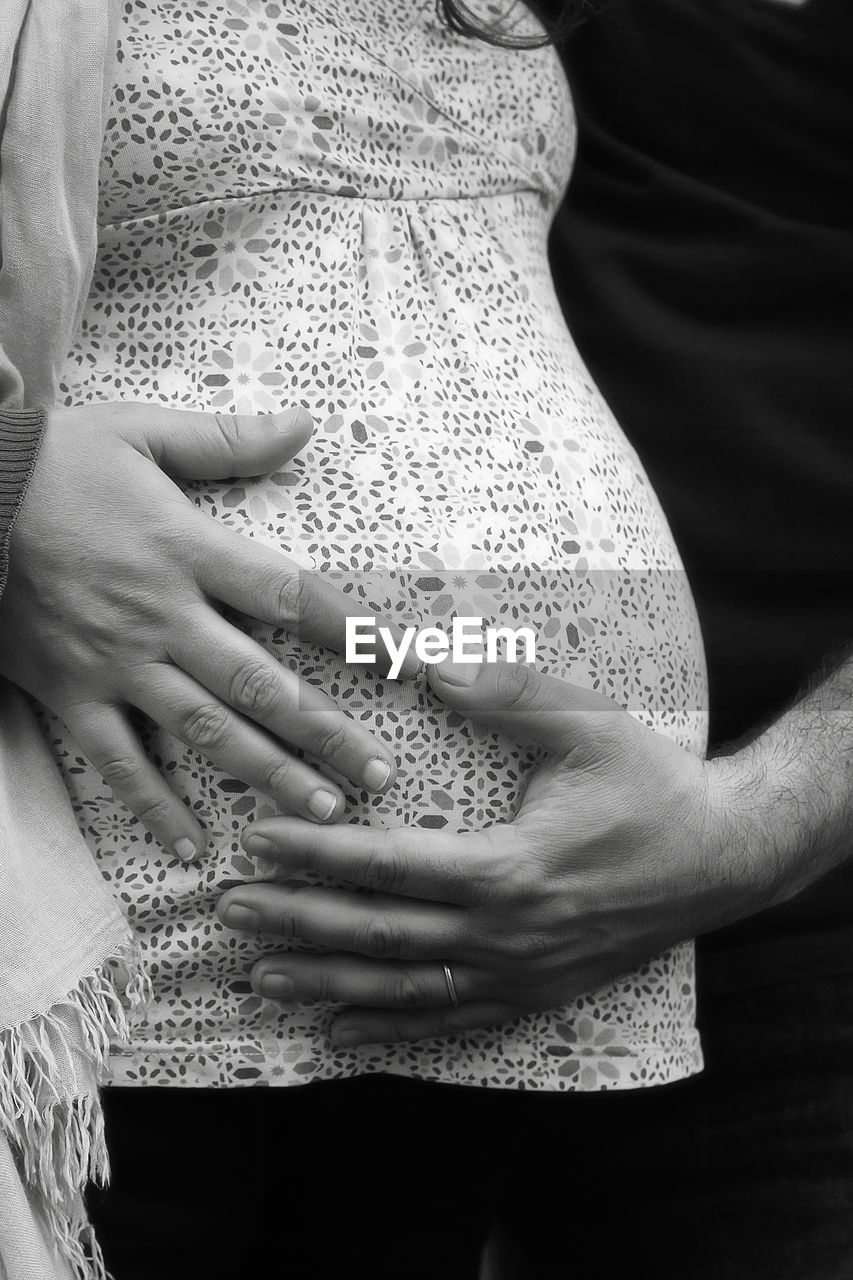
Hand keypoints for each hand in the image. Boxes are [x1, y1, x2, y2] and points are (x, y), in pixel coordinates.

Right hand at [0, 401, 415, 861]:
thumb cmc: (52, 460)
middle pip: (261, 684)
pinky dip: (153, 806)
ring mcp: (117, 663)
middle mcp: (163, 615)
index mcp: (188, 548)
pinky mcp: (70, 693)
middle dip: (325, 733)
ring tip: (323, 814)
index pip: (291, 596)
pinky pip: (117, 761)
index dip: (354, 631)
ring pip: (205, 731)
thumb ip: (228, 438)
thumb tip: (307, 425)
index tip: (407, 664)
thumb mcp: (142, 432)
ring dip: (267, 775)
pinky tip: (193, 846)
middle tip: (378, 776)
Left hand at [217, 657, 747, 1045]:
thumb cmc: (652, 785)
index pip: (390, 865)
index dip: (317, 855)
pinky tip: (339, 1030)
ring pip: (406, 989)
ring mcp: (521, 974)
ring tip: (262, 977)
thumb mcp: (586, 725)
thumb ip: (505, 696)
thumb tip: (427, 665)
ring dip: (328, 983)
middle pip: (381, 934)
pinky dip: (391, 1028)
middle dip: (299, 922)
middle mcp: (507, 932)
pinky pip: (451, 1020)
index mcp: (511, 866)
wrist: (721, 857)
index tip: (255, 842)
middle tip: (230, 911)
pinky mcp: (537, 994)